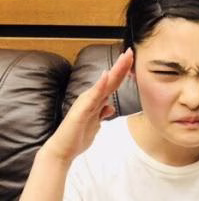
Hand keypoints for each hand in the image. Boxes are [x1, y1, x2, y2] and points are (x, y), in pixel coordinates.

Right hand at [42, 48, 133, 163]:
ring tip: (123, 58)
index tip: (132, 60)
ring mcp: (86, 104)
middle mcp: (91, 99)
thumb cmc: (78, 136)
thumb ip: (102, 114)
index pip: (113, 84)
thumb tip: (110, 107)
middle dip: (121, 66)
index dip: (123, 72)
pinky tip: (105, 76)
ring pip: (103, 84)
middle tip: (131, 51)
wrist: (63, 149)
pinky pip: (92, 97)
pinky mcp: (81, 111)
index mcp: (96, 101)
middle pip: (110, 80)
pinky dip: (99, 86)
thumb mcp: (96, 124)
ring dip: (113, 71)